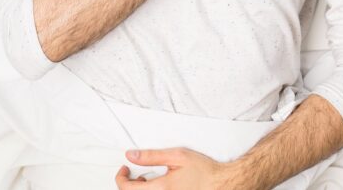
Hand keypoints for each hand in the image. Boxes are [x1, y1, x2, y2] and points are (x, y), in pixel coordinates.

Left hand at [115, 147, 242, 188]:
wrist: (222, 183)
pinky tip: (159, 188)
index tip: (124, 169)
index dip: (120, 178)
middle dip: (129, 185)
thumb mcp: (177, 156)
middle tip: (136, 174)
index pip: (127, 189)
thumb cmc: (204, 171)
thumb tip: (132, 155)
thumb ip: (152, 156)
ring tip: (147, 182)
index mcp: (161, 188)